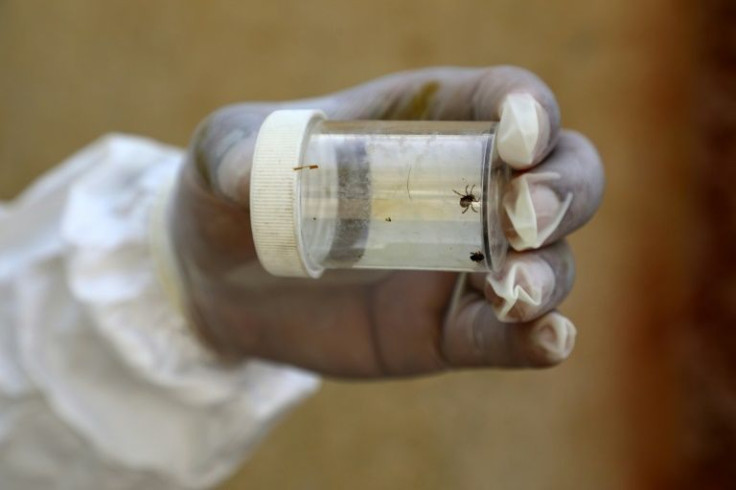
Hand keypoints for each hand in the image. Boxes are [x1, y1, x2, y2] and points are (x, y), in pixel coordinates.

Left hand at [171, 66, 603, 377]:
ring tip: (512, 291)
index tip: (516, 136)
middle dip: (562, 191)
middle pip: (562, 174)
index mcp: (424, 125)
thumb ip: (236, 156)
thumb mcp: (224, 159)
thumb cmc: (236, 196)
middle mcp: (464, 191)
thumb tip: (249, 177)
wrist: (225, 284)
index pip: (505, 99)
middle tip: (521, 218)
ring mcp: (465, 265)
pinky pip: (509, 336)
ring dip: (549, 273)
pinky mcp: (450, 330)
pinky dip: (539, 339)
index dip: (529, 109)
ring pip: (551, 260)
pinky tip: (548, 340)